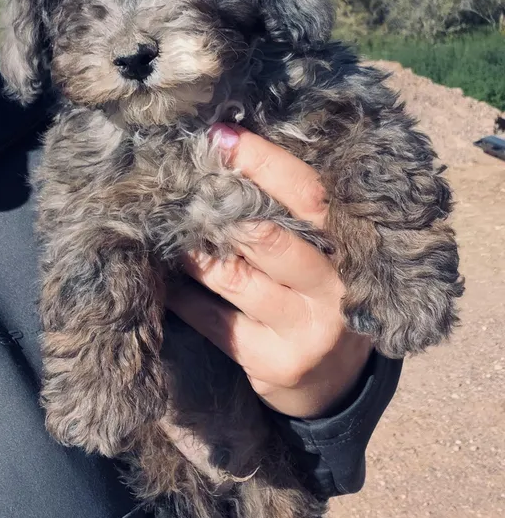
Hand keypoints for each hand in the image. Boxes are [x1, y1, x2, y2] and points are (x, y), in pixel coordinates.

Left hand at [167, 124, 372, 418]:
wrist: (334, 379)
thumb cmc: (319, 296)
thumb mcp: (327, 254)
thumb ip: (296, 216)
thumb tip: (235, 155)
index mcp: (350, 248)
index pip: (309, 194)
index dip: (264, 162)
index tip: (221, 137)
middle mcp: (333, 289)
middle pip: (267, 236)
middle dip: (217, 206)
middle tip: (180, 184)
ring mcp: (303, 329)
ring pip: (232, 278)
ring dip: (192, 250)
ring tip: (166, 228)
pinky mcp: (272, 362)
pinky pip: (212, 320)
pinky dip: (183, 296)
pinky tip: (166, 280)